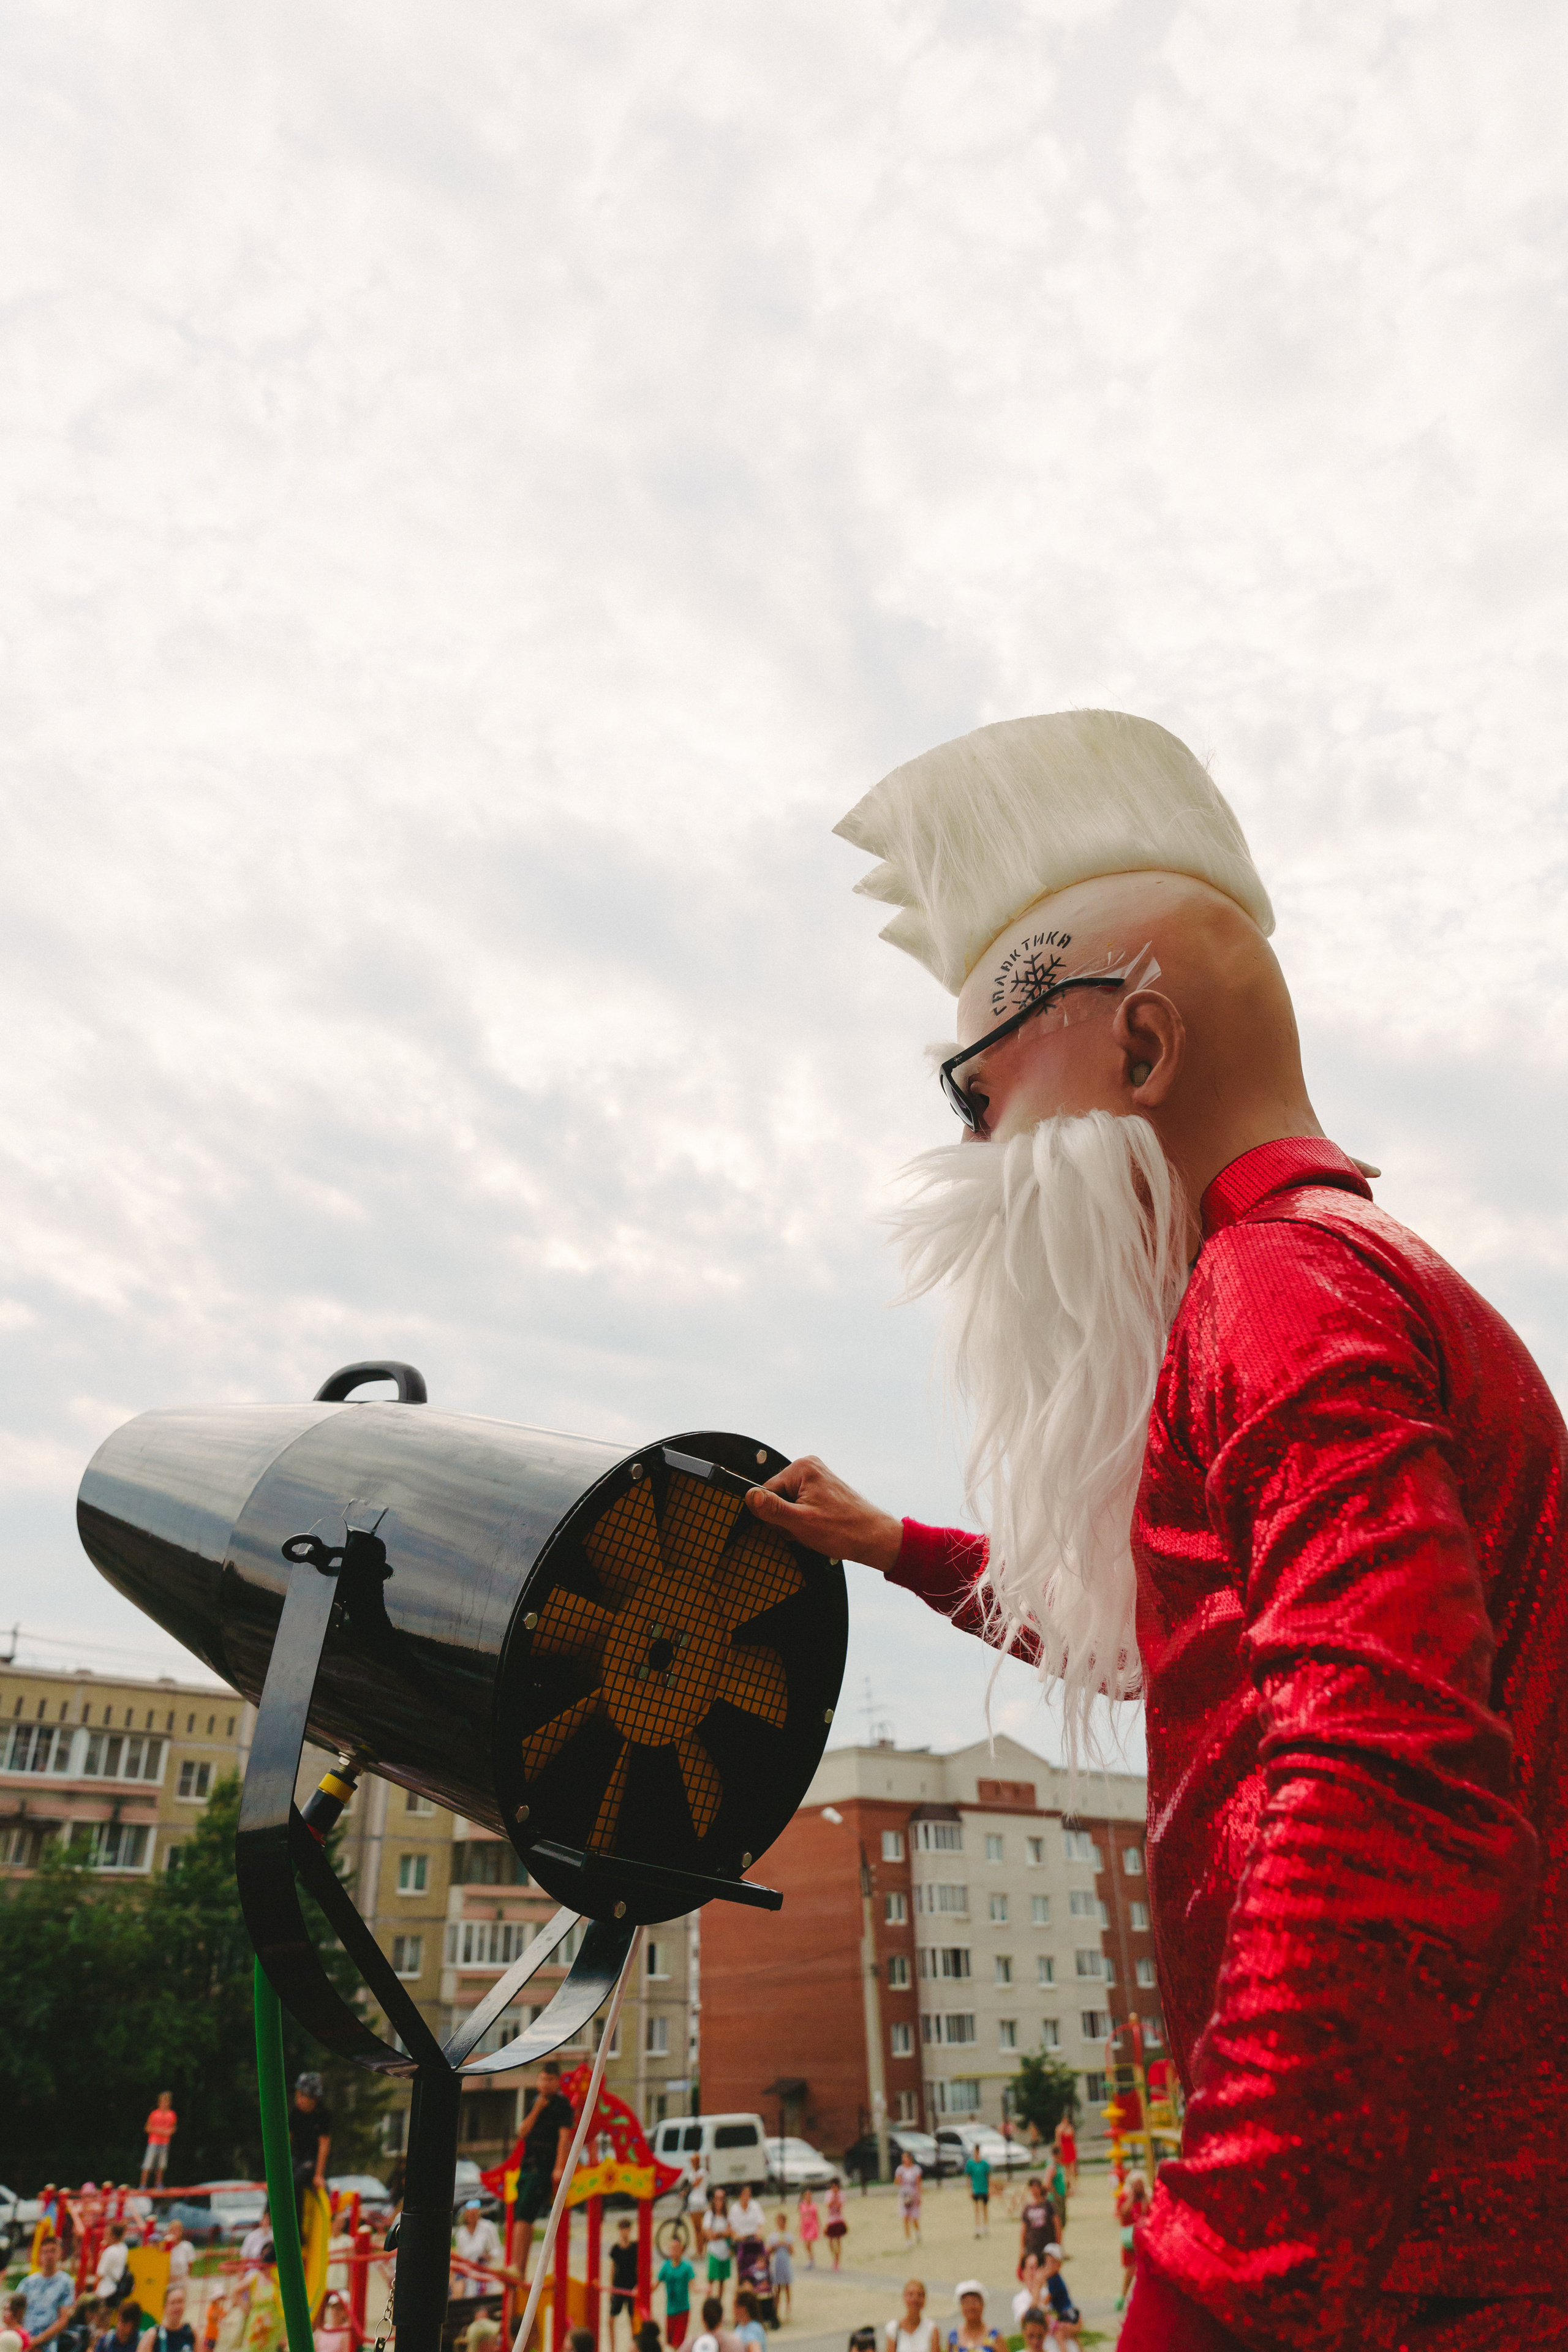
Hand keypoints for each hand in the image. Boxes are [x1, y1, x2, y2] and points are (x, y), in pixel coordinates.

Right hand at [744, 1457, 902, 1571]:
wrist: (875, 1539)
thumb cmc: (844, 1530)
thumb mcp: (801, 1523)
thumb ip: (772, 1509)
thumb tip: (749, 1496)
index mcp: (802, 1468)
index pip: (765, 1492)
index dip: (773, 1515)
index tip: (790, 1526)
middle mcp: (809, 1468)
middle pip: (776, 1498)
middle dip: (786, 1520)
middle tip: (806, 1530)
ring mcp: (817, 1479)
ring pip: (788, 1506)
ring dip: (796, 1524)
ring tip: (815, 1530)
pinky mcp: (822, 1491)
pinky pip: (800, 1508)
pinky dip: (805, 1522)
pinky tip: (819, 1529)